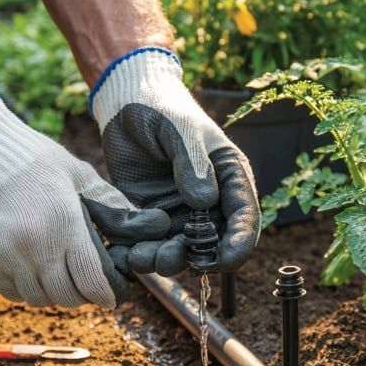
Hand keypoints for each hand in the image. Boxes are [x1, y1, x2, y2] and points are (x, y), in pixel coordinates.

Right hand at [0, 96, 169, 306]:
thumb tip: (144, 223)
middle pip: (65, 296)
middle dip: (80, 294)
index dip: (105, 294)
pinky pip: (10, 292)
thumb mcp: (78, 173)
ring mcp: (5, 256)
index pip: (90, 280)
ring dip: (51, 293)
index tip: (111, 295)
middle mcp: (34, 245)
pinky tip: (30, 270)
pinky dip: (24, 288)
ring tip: (57, 276)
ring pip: (37, 298)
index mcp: (64, 223)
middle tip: (84, 284)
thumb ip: (110, 203)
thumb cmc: (31, 158)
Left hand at [89, 48, 259, 275]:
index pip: (244, 218)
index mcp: (229, 179)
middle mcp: (209, 203)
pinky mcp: (148, 217)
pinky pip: (145, 243)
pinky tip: (120, 254)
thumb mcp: (180, 129)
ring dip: (160, 260)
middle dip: (191, 258)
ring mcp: (178, 213)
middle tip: (166, 259)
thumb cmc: (163, 108)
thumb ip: (192, 163)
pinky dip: (134, 253)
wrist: (126, 104)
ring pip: (177, 250)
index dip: (239, 243)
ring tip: (139, 258)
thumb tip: (204, 202)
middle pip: (210, 243)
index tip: (225, 260)